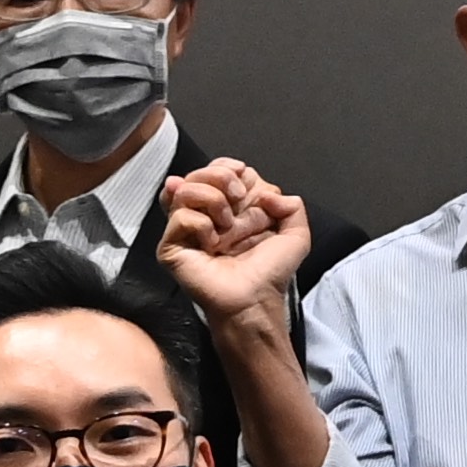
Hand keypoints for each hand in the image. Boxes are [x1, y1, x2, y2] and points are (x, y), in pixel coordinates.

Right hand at [157, 161, 316, 333]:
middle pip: (199, 172)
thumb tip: (268, 194)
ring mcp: (185, 229)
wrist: (254, 299)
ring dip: (212, 200)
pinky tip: (212, 244)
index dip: (231, 169)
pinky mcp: (171, 246)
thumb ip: (293, 206)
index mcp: (230, 206)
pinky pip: (180, 216)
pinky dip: (200, 225)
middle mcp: (205, 213)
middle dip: (222, 178)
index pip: (219, 168)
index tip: (245, 187)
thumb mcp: (295, 235)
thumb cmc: (270, 272)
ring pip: (184, 188)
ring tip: (226, 225)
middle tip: (238, 199)